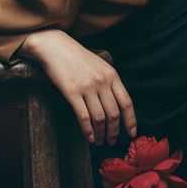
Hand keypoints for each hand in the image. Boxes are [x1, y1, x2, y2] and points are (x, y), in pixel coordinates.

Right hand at [18, 29, 135, 145]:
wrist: (54, 46)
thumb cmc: (76, 57)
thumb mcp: (99, 65)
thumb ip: (109, 82)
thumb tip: (116, 107)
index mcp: (111, 74)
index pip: (126, 103)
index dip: (131, 121)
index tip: (131, 133)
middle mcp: (102, 81)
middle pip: (113, 114)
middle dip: (114, 131)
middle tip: (111, 141)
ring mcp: (87, 87)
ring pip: (99, 118)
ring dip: (101, 134)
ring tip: (100, 141)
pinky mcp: (71, 92)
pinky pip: (83, 117)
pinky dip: (88, 131)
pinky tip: (89, 137)